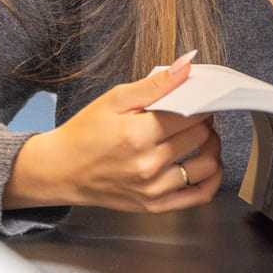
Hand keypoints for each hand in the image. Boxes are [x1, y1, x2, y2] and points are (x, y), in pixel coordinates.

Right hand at [3, 52, 223, 212]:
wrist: (60, 171)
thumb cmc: (85, 133)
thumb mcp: (114, 100)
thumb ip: (154, 84)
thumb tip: (186, 66)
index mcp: (136, 135)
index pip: (191, 115)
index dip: (200, 104)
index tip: (196, 100)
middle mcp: (147, 165)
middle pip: (200, 137)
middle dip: (204, 122)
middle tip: (196, 116)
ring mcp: (152, 189)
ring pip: (207, 165)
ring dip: (212, 148)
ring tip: (201, 138)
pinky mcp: (155, 206)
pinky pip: (200, 195)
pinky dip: (212, 178)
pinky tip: (207, 163)